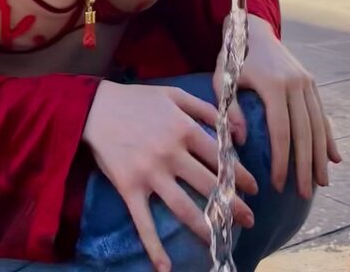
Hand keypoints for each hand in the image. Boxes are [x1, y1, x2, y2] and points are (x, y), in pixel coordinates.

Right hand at [82, 81, 258, 271]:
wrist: (96, 107)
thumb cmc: (138, 100)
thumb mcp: (174, 95)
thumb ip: (206, 109)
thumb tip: (236, 131)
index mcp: (183, 128)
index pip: (220, 157)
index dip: (239, 174)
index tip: (254, 188)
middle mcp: (170, 153)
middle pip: (208, 184)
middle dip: (232, 205)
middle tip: (249, 219)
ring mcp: (150, 173)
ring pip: (183, 207)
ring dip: (206, 227)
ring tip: (221, 239)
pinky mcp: (129, 188)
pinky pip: (144, 222)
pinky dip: (154, 247)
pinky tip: (165, 268)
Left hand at [213, 16, 340, 200]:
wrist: (254, 28)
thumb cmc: (234, 57)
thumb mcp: (223, 79)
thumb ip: (230, 109)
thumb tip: (240, 140)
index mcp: (273, 84)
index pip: (281, 131)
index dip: (281, 160)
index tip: (278, 184)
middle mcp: (296, 83)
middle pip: (304, 132)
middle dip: (305, 166)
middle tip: (303, 193)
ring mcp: (307, 82)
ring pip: (318, 124)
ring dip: (321, 156)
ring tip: (322, 183)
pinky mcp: (311, 82)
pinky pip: (322, 113)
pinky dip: (329, 136)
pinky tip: (335, 158)